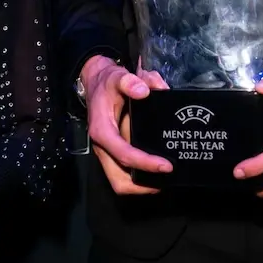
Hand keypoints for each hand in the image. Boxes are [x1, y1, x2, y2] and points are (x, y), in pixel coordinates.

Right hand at [81, 55, 171, 194]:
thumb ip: (129, 81)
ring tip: (163, 180)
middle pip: (119, 181)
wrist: (96, 82)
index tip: (167, 165)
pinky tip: (156, 169)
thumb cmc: (108, 82)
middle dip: (142, 187)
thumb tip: (144, 91)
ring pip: (120, 181)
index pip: (124, 155)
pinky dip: (139, 176)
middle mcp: (102, 147)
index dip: (145, 163)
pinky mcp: (113, 152)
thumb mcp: (117, 76)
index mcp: (102, 131)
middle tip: (166, 180)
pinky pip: (124, 173)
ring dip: (141, 186)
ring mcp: (107, 152)